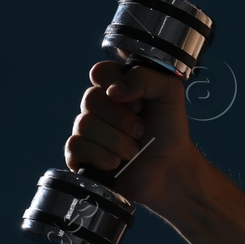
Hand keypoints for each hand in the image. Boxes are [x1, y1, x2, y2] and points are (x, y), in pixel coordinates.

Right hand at [65, 59, 195, 207]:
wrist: (169, 170)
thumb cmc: (169, 132)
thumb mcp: (169, 93)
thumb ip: (145, 77)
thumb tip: (114, 91)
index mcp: (116, 87)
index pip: (99, 72)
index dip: (118, 87)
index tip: (140, 104)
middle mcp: (98, 106)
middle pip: (90, 99)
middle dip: (122, 119)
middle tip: (141, 130)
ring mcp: (87, 130)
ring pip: (84, 124)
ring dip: (117, 141)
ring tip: (134, 150)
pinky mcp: (80, 154)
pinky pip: (75, 146)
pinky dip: (101, 156)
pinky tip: (116, 163)